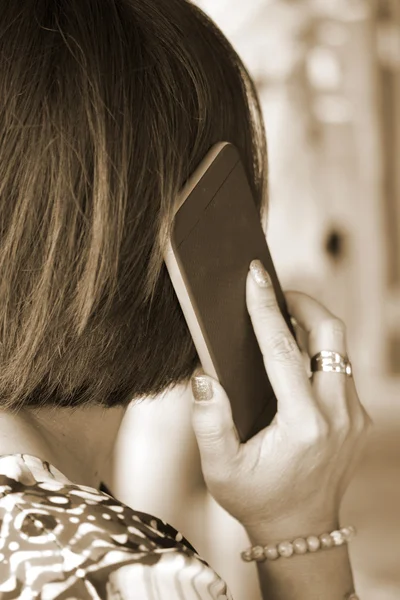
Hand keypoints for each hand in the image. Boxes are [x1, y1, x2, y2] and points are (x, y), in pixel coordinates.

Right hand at [190, 261, 372, 537]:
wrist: (301, 529)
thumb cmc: (257, 498)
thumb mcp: (220, 470)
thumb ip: (209, 422)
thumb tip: (204, 376)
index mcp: (302, 425)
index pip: (283, 350)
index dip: (265, 308)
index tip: (254, 276)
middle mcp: (337, 415)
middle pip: (330, 334)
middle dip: (303, 303)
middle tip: (274, 294)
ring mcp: (353, 414)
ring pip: (340, 347)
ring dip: (312, 325)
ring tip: (281, 318)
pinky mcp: (357, 416)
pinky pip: (342, 367)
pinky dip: (318, 350)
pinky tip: (294, 354)